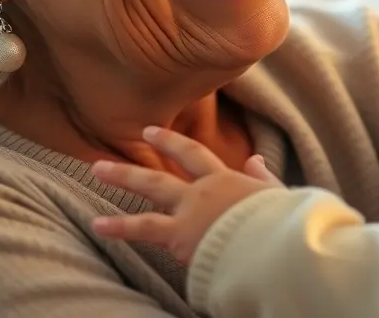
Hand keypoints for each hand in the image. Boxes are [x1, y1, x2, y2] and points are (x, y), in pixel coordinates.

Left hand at [90, 126, 283, 263]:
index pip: (193, 155)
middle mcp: (201, 197)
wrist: (279, 244)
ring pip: (145, 217)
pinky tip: (101, 229)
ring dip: (117, 217)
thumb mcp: (277, 193)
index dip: (170, 143)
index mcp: (225, 181)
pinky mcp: (183, 245)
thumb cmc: (284, 220)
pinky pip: (148, 238)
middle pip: (157, 181)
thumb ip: (262, 177)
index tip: (149, 132)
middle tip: (100, 166)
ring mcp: (189, 221)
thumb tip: (255, 160)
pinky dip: (123, 232)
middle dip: (128, 174)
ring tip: (93, 220)